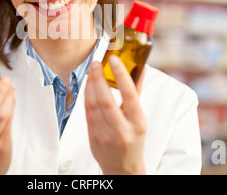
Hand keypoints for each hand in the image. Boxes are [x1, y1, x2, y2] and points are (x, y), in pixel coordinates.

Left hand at [85, 55, 146, 174]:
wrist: (123, 167)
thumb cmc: (133, 139)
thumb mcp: (140, 118)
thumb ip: (137, 92)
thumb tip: (140, 67)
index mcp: (138, 123)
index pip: (129, 95)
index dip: (120, 75)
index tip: (113, 60)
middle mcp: (122, 130)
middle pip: (105, 99)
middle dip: (98, 78)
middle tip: (95, 63)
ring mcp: (106, 135)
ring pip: (93, 105)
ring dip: (90, 85)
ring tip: (92, 71)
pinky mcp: (93, 137)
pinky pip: (87, 113)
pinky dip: (86, 96)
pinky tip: (88, 86)